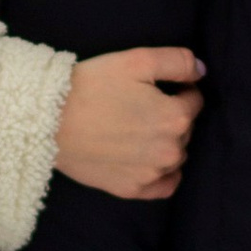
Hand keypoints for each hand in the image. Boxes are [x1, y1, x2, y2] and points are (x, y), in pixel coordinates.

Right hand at [53, 46, 203, 200]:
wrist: (48, 122)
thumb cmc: (92, 86)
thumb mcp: (137, 60)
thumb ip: (178, 62)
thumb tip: (202, 72)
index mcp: (176, 117)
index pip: (194, 100)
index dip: (178, 89)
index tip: (154, 86)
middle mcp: (171, 150)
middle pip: (185, 129)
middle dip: (170, 115)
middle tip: (139, 106)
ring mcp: (153, 174)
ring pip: (175, 155)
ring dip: (165, 142)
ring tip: (135, 129)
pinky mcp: (133, 190)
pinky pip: (165, 185)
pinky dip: (163, 173)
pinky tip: (146, 159)